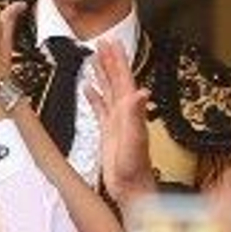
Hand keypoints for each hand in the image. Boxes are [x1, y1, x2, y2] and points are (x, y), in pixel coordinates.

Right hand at [86, 41, 154, 206]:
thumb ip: (136, 115)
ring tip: (94, 58)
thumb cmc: (134, 168)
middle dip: (110, 60)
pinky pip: (100, 109)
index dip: (117, 59)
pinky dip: (94, 96)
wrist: (131, 189)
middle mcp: (124, 113)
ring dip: (102, 74)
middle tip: (103, 42)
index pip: (124, 78)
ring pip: (108, 91)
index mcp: (130, 110)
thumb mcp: (134, 139)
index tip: (112, 42)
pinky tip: (88, 89)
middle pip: (116, 79)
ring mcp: (116, 122)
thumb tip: (141, 91)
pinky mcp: (108, 132)